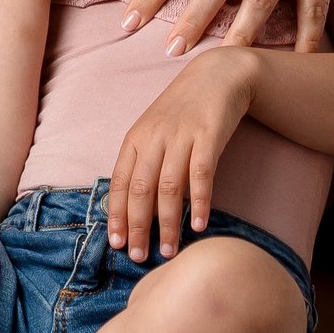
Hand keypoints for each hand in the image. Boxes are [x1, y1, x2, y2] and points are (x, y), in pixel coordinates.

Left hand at [108, 47, 257, 261]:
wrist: (216, 75)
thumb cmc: (182, 110)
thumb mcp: (154, 132)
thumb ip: (144, 162)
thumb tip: (134, 205)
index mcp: (136, 139)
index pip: (121, 183)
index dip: (117, 214)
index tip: (116, 243)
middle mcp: (154, 138)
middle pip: (141, 189)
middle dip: (138, 226)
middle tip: (140, 256)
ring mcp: (181, 136)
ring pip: (169, 187)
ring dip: (168, 222)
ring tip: (170, 250)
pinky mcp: (209, 136)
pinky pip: (202, 174)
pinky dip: (200, 201)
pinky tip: (199, 225)